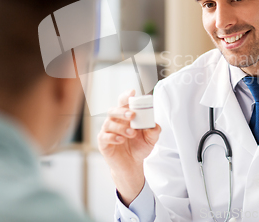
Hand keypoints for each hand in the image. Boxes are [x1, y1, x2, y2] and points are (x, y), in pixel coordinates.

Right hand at [97, 89, 160, 205]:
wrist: (132, 166)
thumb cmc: (139, 148)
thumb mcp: (150, 139)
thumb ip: (154, 131)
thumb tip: (155, 125)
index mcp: (125, 117)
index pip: (123, 102)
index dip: (126, 96)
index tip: (132, 92)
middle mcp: (115, 121)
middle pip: (113, 110)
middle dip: (122, 111)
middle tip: (132, 115)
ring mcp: (107, 131)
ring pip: (109, 123)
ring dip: (121, 127)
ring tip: (132, 133)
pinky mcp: (103, 143)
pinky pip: (104, 137)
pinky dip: (113, 137)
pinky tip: (121, 140)